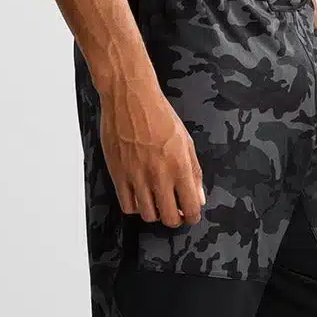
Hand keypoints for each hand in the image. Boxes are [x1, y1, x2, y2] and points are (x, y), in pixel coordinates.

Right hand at [100, 82, 204, 226]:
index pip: (190, 208)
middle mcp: (159, 175)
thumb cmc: (159, 115)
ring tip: (156, 201)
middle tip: (174, 211)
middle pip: (169, 218)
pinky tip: (140, 195)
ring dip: (155, 213)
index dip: (192, 217)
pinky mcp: (118, 174)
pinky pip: (127, 205)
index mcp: (179, 166)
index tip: (190, 215)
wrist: (130, 98)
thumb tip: (198, 197)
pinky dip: (135, 206)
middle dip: (175, 219)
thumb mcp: (186, 140)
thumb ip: (194, 171)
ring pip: (148, 215)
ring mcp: (137, 177)